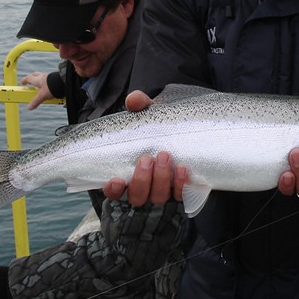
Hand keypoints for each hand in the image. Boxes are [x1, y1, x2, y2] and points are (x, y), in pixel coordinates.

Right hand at [20, 71, 53, 109]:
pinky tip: (51, 90)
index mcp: (38, 79)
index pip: (28, 78)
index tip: (22, 83)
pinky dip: (48, 84)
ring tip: (42, 90)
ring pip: (43, 77)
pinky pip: (50, 81)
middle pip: (35, 75)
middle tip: (31, 84)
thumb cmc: (53, 87)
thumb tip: (29, 107)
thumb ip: (36, 101)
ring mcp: (50, 77)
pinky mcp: (56, 79)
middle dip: (32, 79)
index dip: (24, 81)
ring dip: (41, 82)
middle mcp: (43, 77)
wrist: (65, 83)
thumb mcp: (43, 96)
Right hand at [102, 90, 188, 204]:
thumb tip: (133, 101)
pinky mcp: (181, 190)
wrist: (185, 128)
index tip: (116, 180)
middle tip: (147, 158)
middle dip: (142, 180)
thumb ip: (139, 104)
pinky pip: (181, 194)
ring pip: (158, 197)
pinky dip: (181, 184)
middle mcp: (144, 187)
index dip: (113, 190)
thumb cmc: (158, 124)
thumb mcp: (148, 113)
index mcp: (127, 174)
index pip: (114, 192)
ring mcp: (162, 191)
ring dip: (161, 179)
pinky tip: (183, 169)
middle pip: (138, 197)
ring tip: (165, 156)